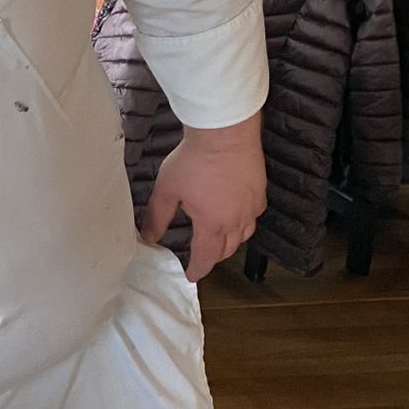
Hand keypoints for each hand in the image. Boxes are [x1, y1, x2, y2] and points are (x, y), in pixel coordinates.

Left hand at [142, 117, 265, 279]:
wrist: (225, 134)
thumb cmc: (194, 160)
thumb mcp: (167, 190)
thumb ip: (158, 216)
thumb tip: (148, 237)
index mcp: (212, 224)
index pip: (207, 257)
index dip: (198, 269)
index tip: (191, 275)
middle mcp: (237, 220)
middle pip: (227, 249)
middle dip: (213, 257)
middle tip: (200, 257)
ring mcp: (252, 206)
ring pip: (244, 235)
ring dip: (230, 243)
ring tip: (217, 241)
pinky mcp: (260, 192)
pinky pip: (253, 217)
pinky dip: (243, 224)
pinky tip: (235, 215)